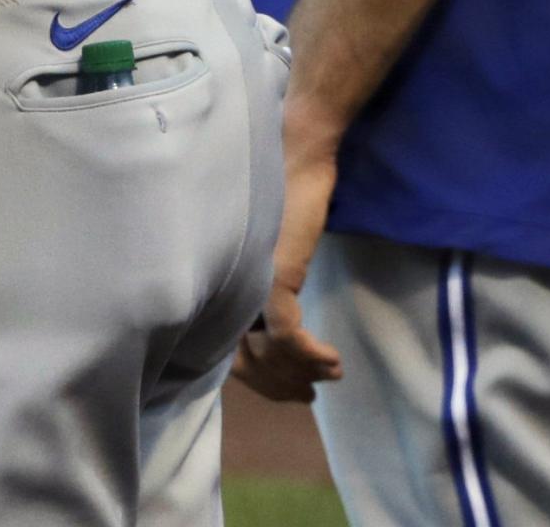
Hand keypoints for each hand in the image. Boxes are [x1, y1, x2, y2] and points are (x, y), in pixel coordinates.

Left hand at [232, 104, 343, 402]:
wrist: (297, 155)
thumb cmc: (281, 192)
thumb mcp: (267, 249)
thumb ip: (258, 285)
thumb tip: (268, 331)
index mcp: (216, 284)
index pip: (226, 354)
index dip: (261, 380)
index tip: (292, 390)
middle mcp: (221, 289)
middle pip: (244, 364)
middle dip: (281, 385)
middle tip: (311, 394)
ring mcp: (246, 286)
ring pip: (270, 356)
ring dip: (303, 374)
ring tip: (331, 375)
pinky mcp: (272, 278)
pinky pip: (290, 337)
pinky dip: (313, 357)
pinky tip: (333, 361)